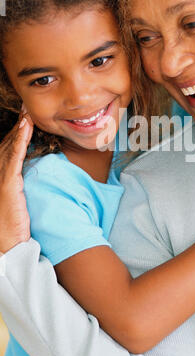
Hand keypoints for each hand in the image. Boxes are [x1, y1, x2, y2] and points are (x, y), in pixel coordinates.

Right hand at [0, 113, 32, 252]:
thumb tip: (30, 176)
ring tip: (27, 113)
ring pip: (10, 147)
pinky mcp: (7, 185)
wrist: (7, 246)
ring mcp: (0, 179)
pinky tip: (26, 128)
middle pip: (8, 145)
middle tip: (26, 109)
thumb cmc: (12, 226)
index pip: (8, 150)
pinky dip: (20, 141)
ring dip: (19, 129)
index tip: (25, 118)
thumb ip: (19, 186)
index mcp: (0, 177)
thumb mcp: (16, 202)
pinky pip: (14, 158)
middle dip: (18, 127)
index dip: (16, 134)